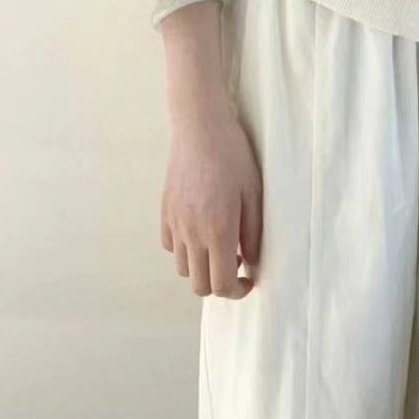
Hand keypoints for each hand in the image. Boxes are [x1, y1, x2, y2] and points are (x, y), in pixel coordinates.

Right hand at [161, 99, 261, 299]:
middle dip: (219, 284)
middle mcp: (192, 233)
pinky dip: (185, 249)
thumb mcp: (253, 193)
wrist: (201, 127)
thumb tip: (250, 262)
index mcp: (218, 230)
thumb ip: (252, 232)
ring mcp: (175, 223)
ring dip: (202, 267)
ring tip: (219, 246)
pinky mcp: (165, 212)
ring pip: (183, 268)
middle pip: (199, 285)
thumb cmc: (233, 156)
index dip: (236, 291)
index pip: (220, 284)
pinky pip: (171, 246)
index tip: (248, 279)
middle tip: (236, 264)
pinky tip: (201, 231)